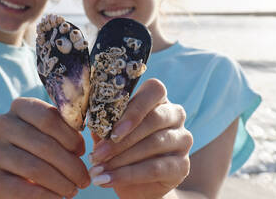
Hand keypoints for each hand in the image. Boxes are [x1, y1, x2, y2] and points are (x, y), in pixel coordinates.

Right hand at [0, 98, 89, 198]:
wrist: (13, 172)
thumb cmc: (41, 147)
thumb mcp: (52, 133)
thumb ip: (65, 129)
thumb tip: (82, 142)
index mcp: (20, 106)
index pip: (49, 118)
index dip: (70, 137)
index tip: (83, 151)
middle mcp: (2, 125)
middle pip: (44, 145)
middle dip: (70, 165)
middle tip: (84, 179)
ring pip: (34, 168)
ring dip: (60, 182)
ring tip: (74, 189)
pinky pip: (20, 189)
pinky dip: (44, 196)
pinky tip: (57, 197)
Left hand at [88, 78, 192, 198]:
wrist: (136, 184)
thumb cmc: (121, 149)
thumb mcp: (110, 134)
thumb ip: (105, 123)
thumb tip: (92, 118)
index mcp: (158, 99)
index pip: (154, 91)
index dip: (134, 110)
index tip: (112, 131)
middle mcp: (175, 115)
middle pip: (154, 119)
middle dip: (121, 140)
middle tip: (97, 154)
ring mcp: (182, 139)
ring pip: (154, 144)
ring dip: (121, 159)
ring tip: (97, 170)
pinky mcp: (182, 165)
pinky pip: (155, 168)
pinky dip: (127, 175)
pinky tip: (108, 180)